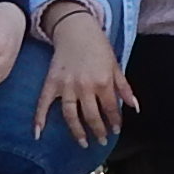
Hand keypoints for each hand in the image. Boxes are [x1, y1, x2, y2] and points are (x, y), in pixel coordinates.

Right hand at [32, 5, 135, 144]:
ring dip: (77, 132)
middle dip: (98, 131)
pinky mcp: (51, 83)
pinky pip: (44, 104)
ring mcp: (67, 86)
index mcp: (103, 82)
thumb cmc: (98, 47)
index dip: (114, 121)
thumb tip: (135, 107)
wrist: (76, 30)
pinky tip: (38, 134)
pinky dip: (39, 119)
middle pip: (92, 116)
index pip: (111, 108)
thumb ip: (125, 88)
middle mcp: (85, 86)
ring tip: (83, 143)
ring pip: (71, 116)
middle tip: (101, 141)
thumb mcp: (116, 65)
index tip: (115, 130)